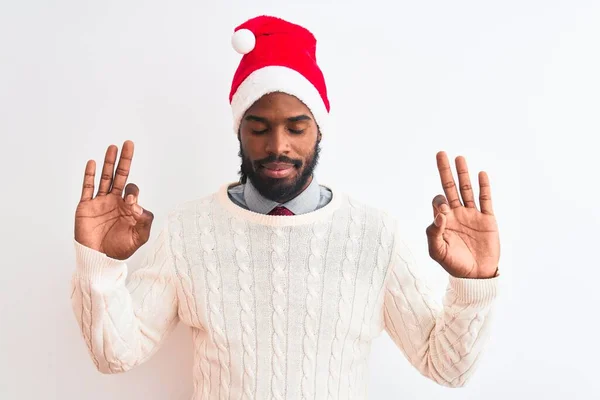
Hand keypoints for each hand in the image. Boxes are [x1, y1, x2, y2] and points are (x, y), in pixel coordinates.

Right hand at [74, 140, 153, 259]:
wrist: (100, 260)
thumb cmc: (120, 249)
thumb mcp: (139, 237)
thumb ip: (145, 222)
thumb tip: (138, 205)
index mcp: (128, 207)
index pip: (132, 190)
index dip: (133, 192)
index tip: (130, 204)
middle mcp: (114, 201)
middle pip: (120, 176)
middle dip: (124, 160)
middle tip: (128, 144)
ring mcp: (99, 202)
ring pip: (105, 177)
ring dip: (108, 162)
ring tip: (113, 147)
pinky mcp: (85, 206)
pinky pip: (87, 188)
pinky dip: (89, 175)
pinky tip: (92, 163)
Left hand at [425, 151, 499, 278]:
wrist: (476, 275)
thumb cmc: (454, 264)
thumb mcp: (437, 251)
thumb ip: (434, 233)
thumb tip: (440, 213)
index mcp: (443, 221)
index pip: (438, 202)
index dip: (439, 202)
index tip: (444, 211)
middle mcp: (457, 214)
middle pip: (450, 187)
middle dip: (445, 171)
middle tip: (440, 153)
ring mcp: (472, 215)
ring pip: (467, 190)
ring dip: (463, 174)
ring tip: (459, 158)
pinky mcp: (487, 219)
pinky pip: (485, 200)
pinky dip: (484, 187)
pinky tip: (481, 174)